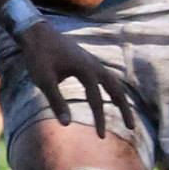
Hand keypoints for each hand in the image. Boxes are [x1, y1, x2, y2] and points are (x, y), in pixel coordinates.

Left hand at [13, 21, 135, 136]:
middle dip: (125, 109)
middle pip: (116, 89)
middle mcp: (94, 65)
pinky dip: (114, 89)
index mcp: (86, 70)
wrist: (37, 32)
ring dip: (121, 99)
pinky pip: (107, 77)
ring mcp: (93, 62)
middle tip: (131, 127)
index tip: (101, 137)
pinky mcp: (88, 61)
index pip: (97, 99)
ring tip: (126, 115)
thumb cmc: (38, 56)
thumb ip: (56, 102)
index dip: (100, 119)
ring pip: (114, 82)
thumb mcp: (44, 80)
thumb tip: (67, 124)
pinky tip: (112, 98)